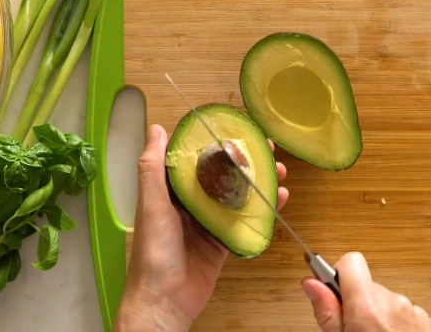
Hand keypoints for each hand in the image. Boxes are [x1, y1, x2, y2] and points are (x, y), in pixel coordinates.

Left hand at [115, 124, 289, 330]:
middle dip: (243, 160)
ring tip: (278, 170)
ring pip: (236, 195)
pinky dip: (262, 209)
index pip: (195, 158)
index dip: (214, 142)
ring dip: (257, 182)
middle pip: (221, 174)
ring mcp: (208, 221)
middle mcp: (190, 203)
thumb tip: (156, 129)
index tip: (236, 129)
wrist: (165, 300)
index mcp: (170, 191)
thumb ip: (153, 168)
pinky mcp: (222, 240)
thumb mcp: (151, 204)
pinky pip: (244, 220)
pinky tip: (278, 199)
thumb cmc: (153, 252)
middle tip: (266, 148)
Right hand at [302, 252, 430, 331]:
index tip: (333, 293)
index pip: (351, 262)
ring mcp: (413, 312)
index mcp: (367, 306)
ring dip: (377, 316)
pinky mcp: (427, 323)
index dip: (338, 274)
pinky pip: (403, 313)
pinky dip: (394, 325)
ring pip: (385, 301)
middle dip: (357, 303)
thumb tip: (311, 283)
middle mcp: (393, 303)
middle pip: (366, 286)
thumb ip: (326, 311)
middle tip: (352, 331)